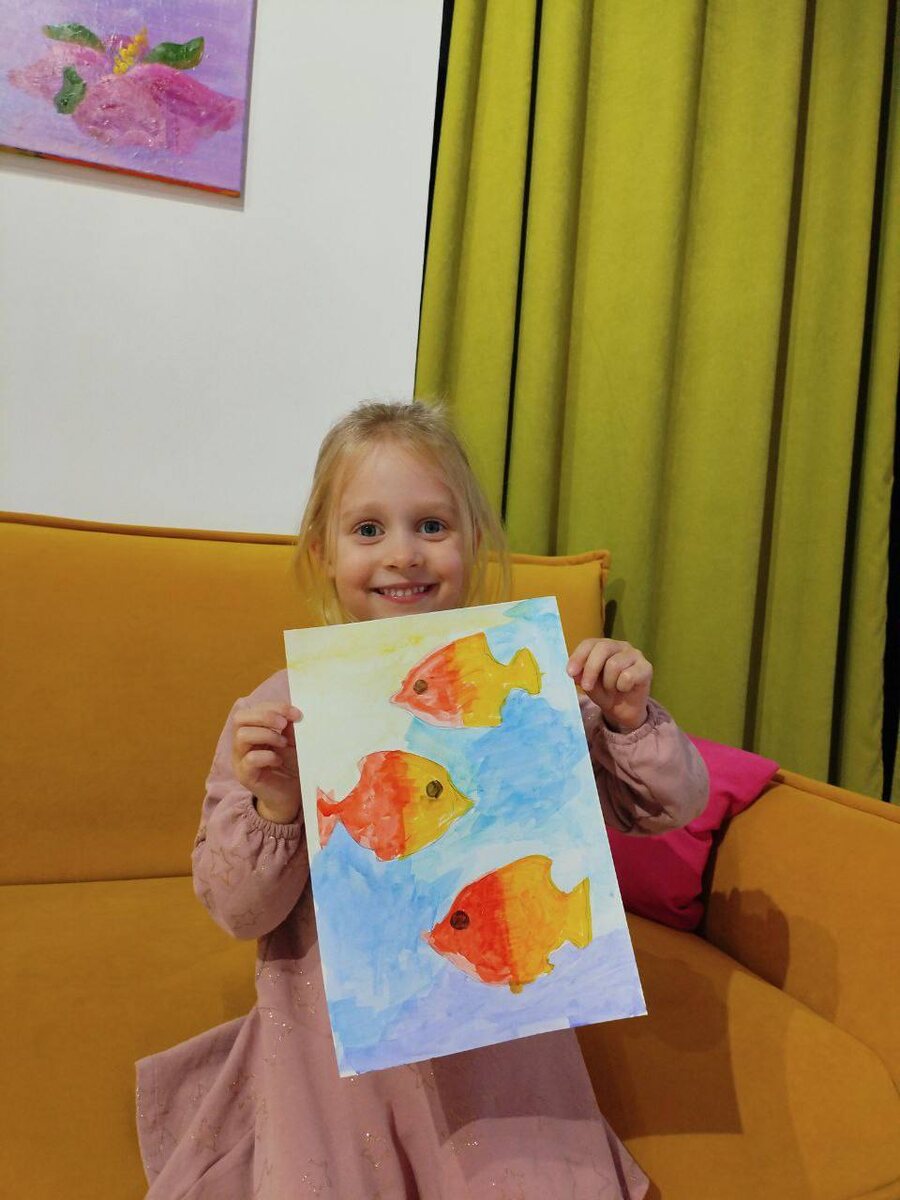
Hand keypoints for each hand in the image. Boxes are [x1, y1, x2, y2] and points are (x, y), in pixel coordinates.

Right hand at [231, 702, 301, 822]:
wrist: (290, 796)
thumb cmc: (290, 766)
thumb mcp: (293, 741)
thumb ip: (290, 726)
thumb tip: (293, 710)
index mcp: (253, 730)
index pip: (253, 709)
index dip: (274, 707)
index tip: (296, 713)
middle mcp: (242, 743)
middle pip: (240, 718)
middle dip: (265, 716)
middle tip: (284, 724)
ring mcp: (240, 759)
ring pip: (242, 736)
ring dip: (266, 735)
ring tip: (283, 744)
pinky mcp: (245, 775)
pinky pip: (250, 759)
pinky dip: (267, 756)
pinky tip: (278, 761)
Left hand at [566, 639, 651, 732]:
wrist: (624, 710)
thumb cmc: (605, 692)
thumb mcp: (588, 684)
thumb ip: (581, 675)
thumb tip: (574, 672)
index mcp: (604, 646)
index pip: (589, 643)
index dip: (578, 656)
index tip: (570, 672)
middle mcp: (620, 646)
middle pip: (603, 648)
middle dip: (591, 669)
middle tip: (586, 687)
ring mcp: (635, 655)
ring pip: (614, 664)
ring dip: (608, 683)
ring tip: (611, 689)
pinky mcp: (646, 667)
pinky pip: (628, 676)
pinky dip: (622, 687)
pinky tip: (625, 689)